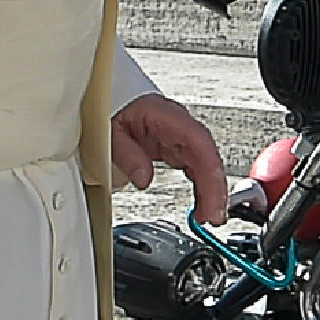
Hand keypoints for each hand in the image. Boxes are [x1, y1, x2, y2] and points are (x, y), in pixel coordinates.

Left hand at [111, 90, 229, 212]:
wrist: (105, 102)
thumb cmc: (110, 109)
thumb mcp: (109, 131)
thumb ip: (126, 154)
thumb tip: (143, 179)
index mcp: (165, 115)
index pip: (199, 141)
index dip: (210, 170)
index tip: (212, 195)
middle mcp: (178, 126)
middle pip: (207, 156)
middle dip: (215, 188)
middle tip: (212, 216)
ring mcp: (178, 137)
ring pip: (205, 165)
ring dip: (211, 192)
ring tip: (209, 217)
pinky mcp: (174, 148)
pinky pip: (196, 169)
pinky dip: (201, 188)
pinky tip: (201, 206)